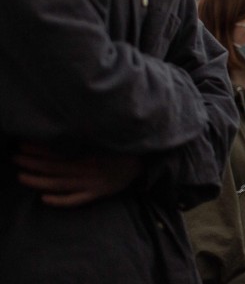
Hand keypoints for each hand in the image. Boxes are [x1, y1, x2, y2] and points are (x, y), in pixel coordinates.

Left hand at [14, 143, 142, 207]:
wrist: (147, 162)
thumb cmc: (126, 147)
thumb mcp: (109, 136)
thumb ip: (90, 134)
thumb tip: (68, 126)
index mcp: (90, 151)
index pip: (59, 150)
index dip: (40, 148)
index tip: (23, 143)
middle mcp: (88, 167)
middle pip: (55, 166)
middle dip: (33, 162)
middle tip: (15, 157)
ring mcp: (92, 182)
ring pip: (60, 183)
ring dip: (39, 181)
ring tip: (21, 177)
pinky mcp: (98, 193)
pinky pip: (77, 199)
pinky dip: (61, 200)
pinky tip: (45, 199)